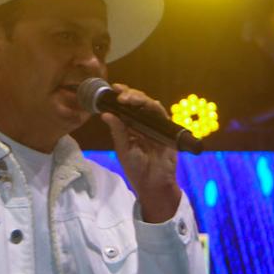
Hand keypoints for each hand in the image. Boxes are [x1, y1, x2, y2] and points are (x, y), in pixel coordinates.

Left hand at [100, 82, 180, 217]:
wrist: (152, 184)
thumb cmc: (137, 169)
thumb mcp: (123, 149)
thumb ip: (117, 131)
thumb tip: (105, 114)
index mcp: (132, 127)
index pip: (127, 107)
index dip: (121, 96)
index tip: (113, 89)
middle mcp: (144, 123)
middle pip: (139, 102)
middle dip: (129, 94)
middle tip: (119, 93)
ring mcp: (156, 126)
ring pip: (150, 105)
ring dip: (140, 98)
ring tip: (127, 98)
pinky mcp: (168, 131)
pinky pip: (162, 116)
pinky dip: (155, 108)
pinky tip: (148, 104)